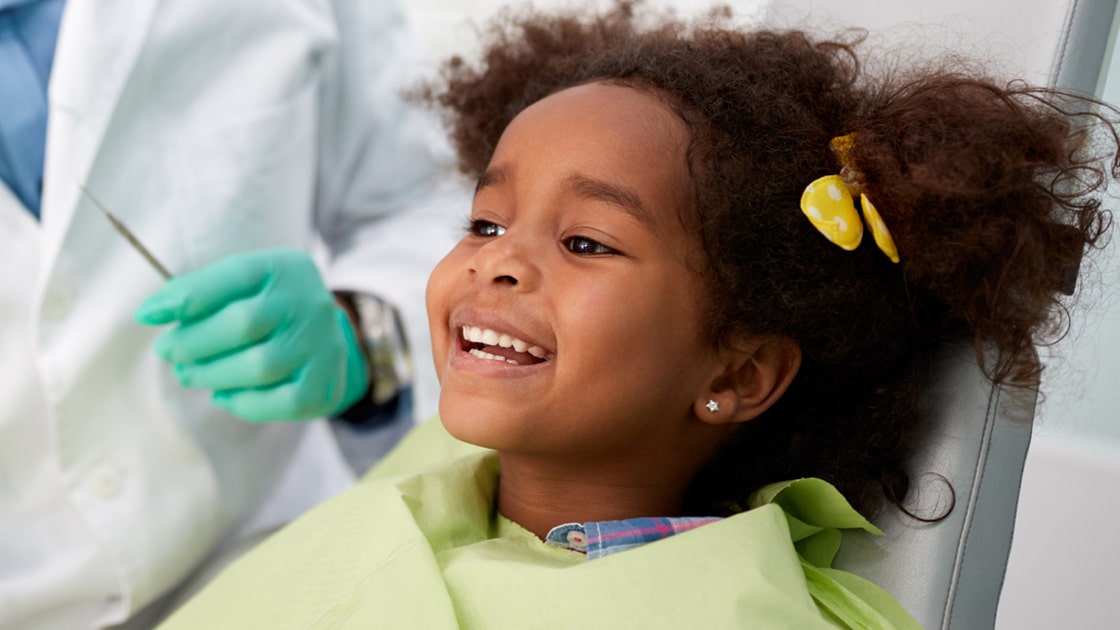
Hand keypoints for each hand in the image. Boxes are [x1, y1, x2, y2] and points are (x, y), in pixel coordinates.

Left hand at [134, 249, 369, 421]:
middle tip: (169, 351)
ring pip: (259, 367)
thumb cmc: (268, 308)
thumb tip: (149, 313)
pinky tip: (224, 394)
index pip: (233, 275)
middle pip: (243, 324)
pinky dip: (244, 403)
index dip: (186, 297)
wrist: (326, 336)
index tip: (148, 315)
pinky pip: (281, 401)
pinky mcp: (324, 383)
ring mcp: (321, 344)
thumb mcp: (242, 284)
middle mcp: (308, 302)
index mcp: (283, 269)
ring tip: (189, 374)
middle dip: (193, 342)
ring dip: (212, 375)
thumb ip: (200, 292)